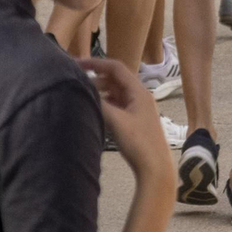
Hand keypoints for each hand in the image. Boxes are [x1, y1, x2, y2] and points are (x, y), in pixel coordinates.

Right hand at [82, 53, 175, 186]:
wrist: (155, 168)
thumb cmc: (139, 143)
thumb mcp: (116, 121)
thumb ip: (100, 104)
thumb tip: (82, 91)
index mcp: (139, 91)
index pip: (116, 68)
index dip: (96, 63)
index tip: (77, 63)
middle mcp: (140, 96)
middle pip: (115, 79)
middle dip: (96, 77)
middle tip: (76, 81)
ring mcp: (138, 108)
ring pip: (115, 92)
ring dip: (100, 90)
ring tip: (82, 94)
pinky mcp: (134, 120)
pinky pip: (117, 104)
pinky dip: (105, 103)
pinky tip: (94, 109)